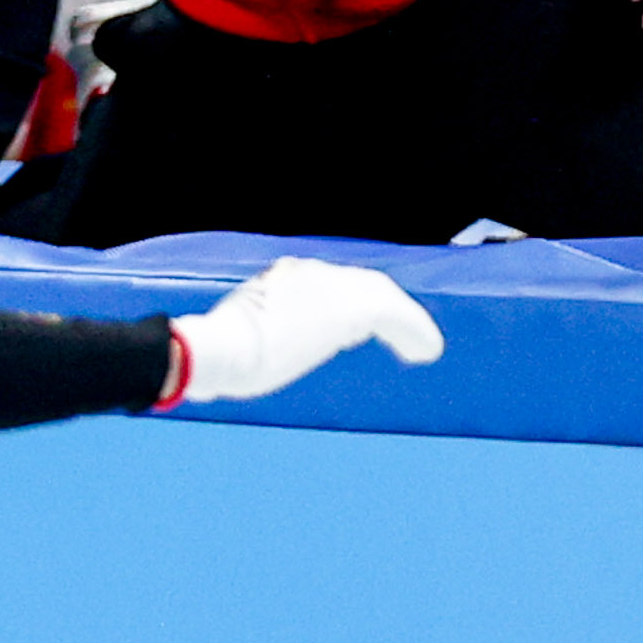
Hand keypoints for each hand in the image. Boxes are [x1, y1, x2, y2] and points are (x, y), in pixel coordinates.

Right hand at [168, 256, 444, 403]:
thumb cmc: (214, 355)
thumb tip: (229, 369)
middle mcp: (310, 273)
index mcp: (281, 277)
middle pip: (362, 283)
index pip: (328, 283)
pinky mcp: (351, 307)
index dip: (350, 302)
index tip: (360, 330)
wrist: (220, 349)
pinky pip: (396, 313)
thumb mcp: (230, 343)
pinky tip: (427, 351)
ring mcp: (330, 286)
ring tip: (422, 348)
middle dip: (386, 307)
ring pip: (382, 295)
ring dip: (405, 322)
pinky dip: (414, 330)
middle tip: (404, 335)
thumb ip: (244, 345)